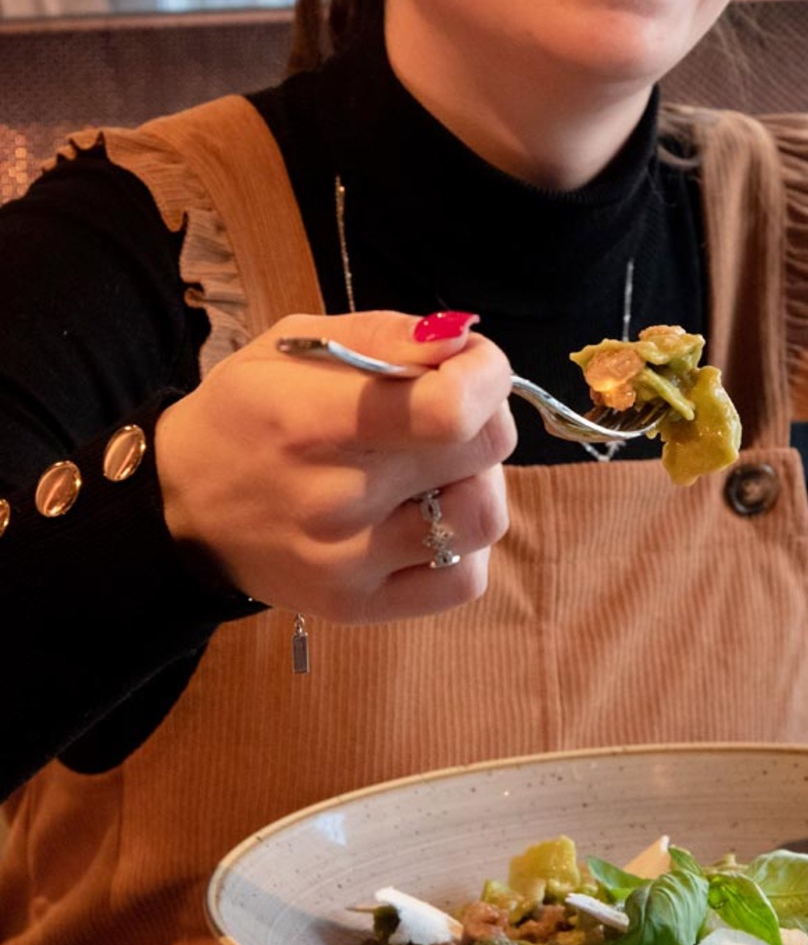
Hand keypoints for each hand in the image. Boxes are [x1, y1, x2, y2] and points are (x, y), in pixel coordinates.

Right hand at [155, 310, 515, 621]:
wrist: (183, 507)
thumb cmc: (249, 412)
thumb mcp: (297, 346)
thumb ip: (387, 338)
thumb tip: (462, 341)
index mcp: (314, 420)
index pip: (450, 409)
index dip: (486, 376)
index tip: (472, 365)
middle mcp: (334, 500)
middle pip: (482, 453)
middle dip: (485, 417)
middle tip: (449, 414)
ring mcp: (349, 563)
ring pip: (484, 519)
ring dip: (479, 482)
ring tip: (439, 470)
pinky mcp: (360, 606)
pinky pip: (464, 579)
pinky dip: (466, 545)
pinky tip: (432, 519)